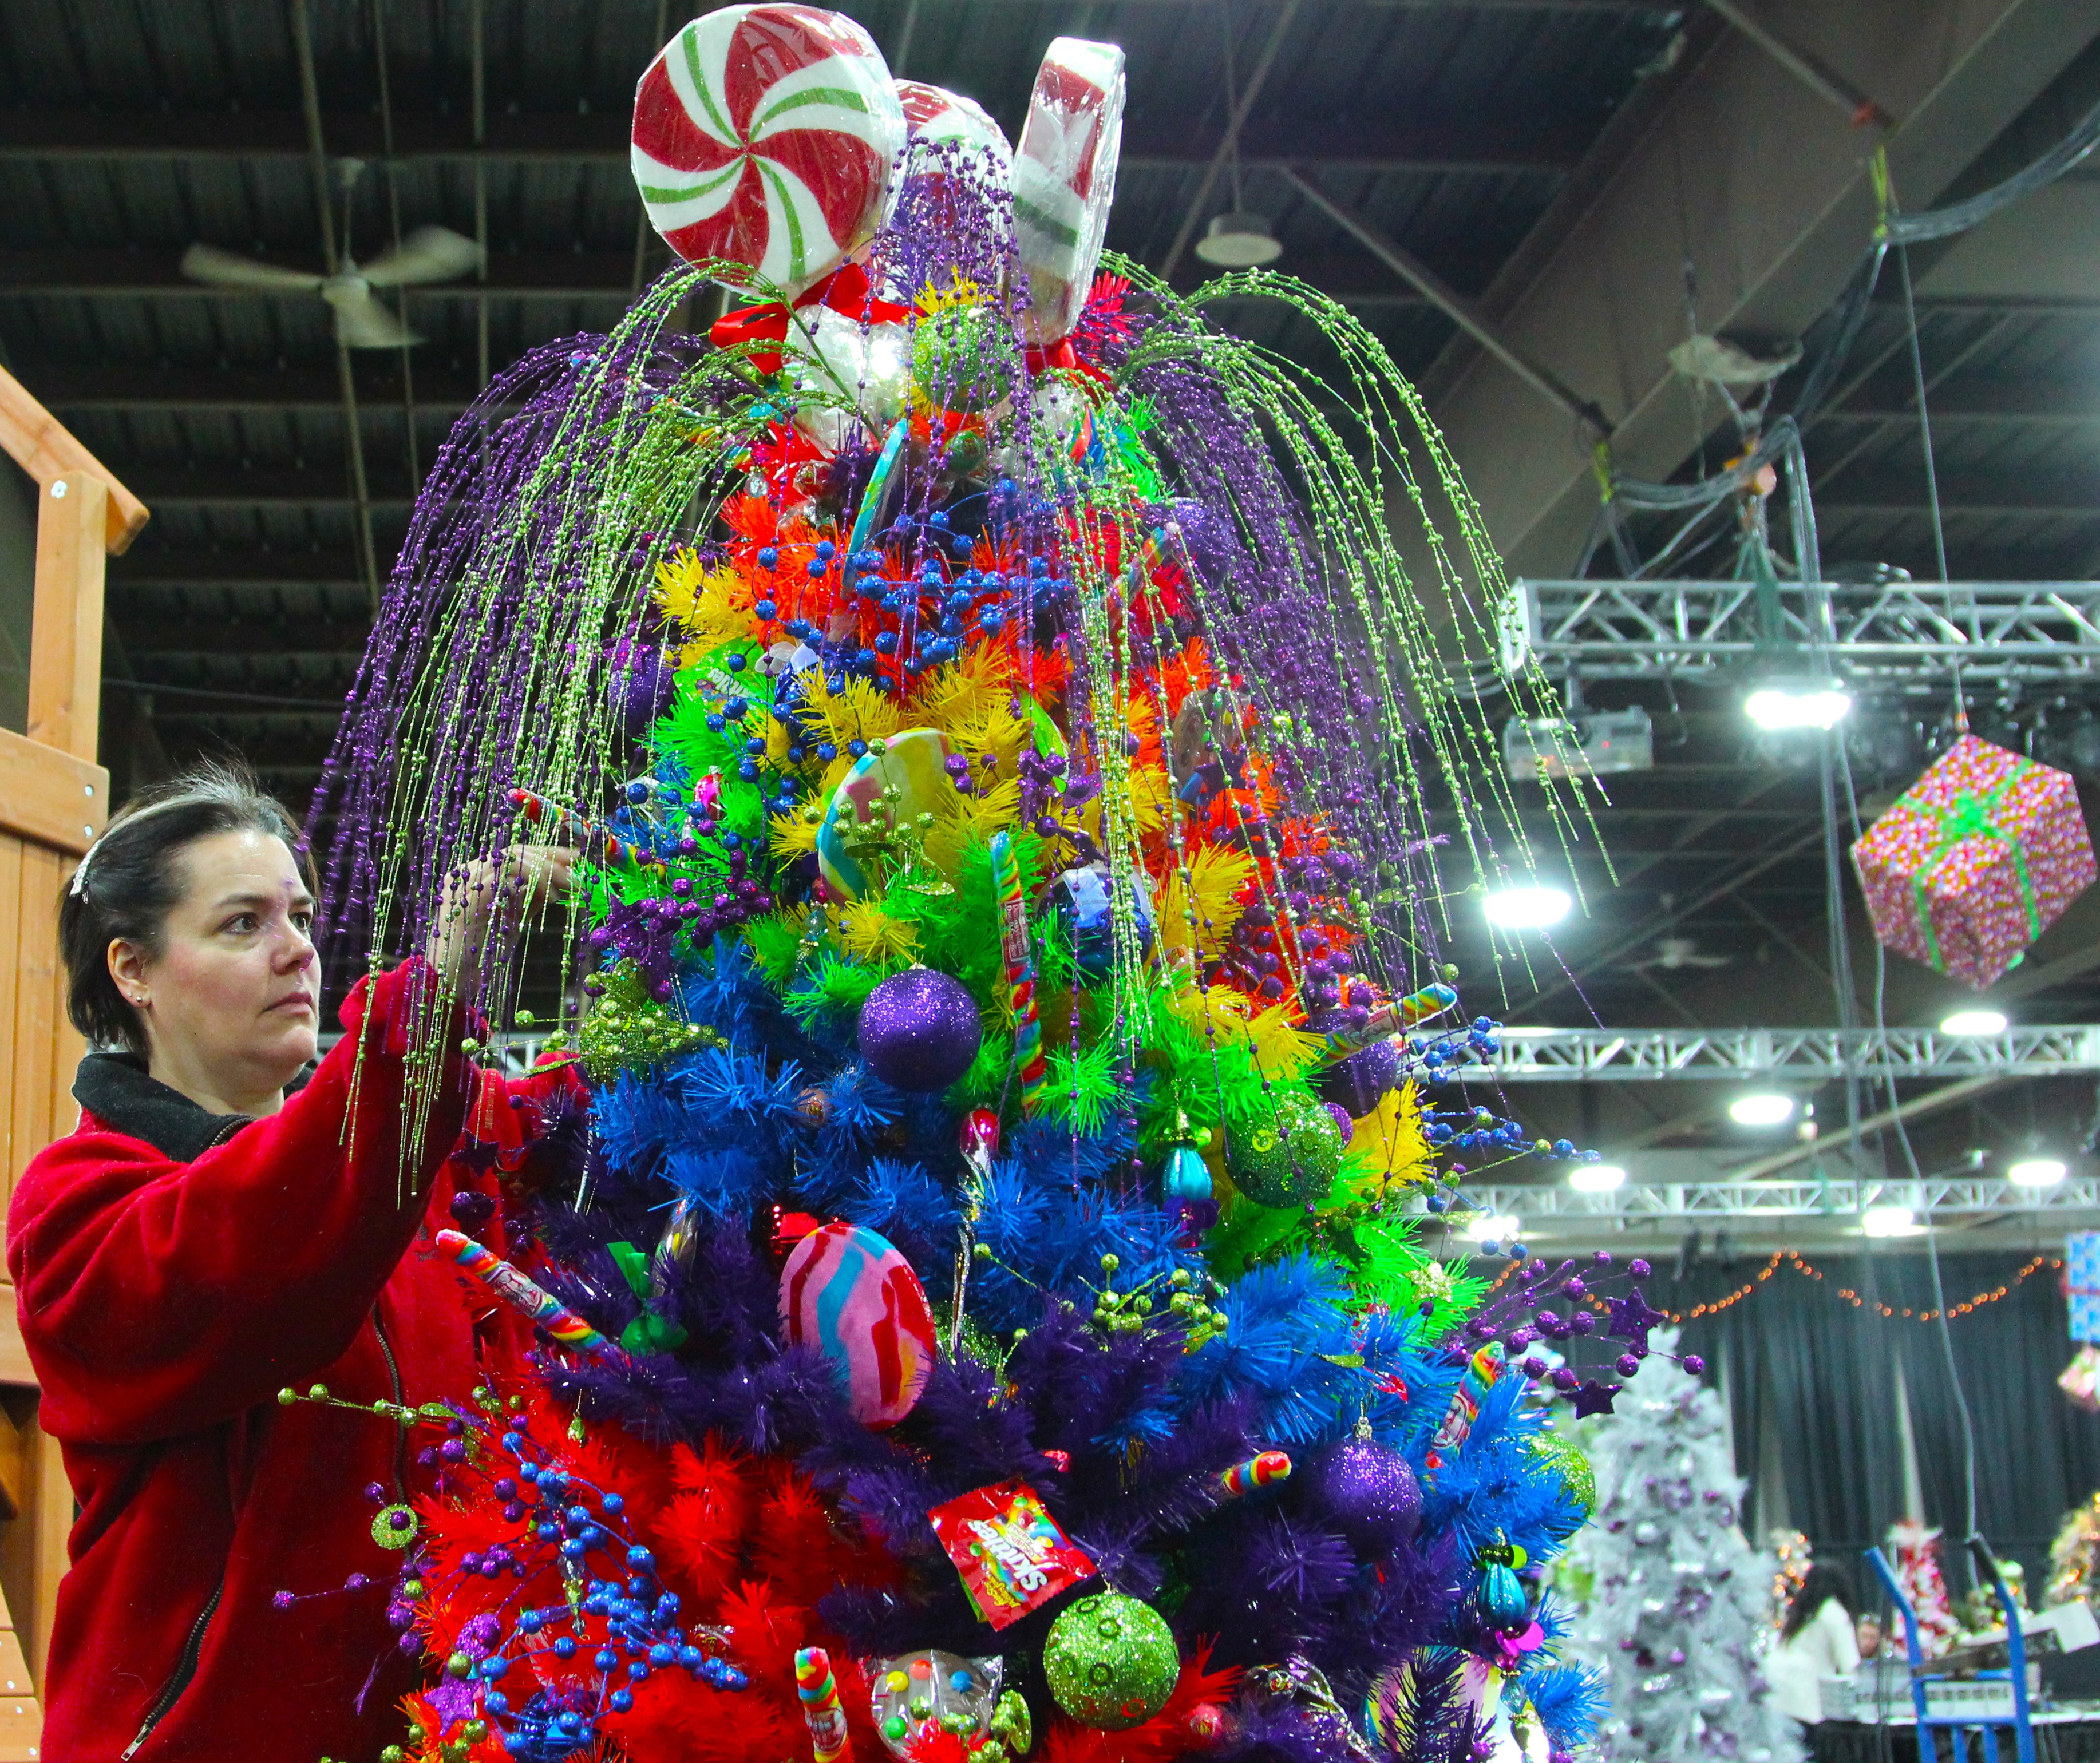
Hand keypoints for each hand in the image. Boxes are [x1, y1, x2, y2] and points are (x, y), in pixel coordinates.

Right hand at [425, 844, 577, 992]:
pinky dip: (535, 882)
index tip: (575, 858)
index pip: (514, 852)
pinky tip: (553, 897)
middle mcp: (468, 873)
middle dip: (552, 858)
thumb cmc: (484, 952)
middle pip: (515, 850)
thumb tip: (561, 880)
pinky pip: (506, 877)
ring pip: (513, 858)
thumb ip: (532, 896)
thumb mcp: (515, 916)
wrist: (453, 980)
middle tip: (579, 871)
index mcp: (477, 874)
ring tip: (570, 886)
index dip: (547, 852)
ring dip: (548, 870)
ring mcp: (464, 882)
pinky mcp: (466, 897)